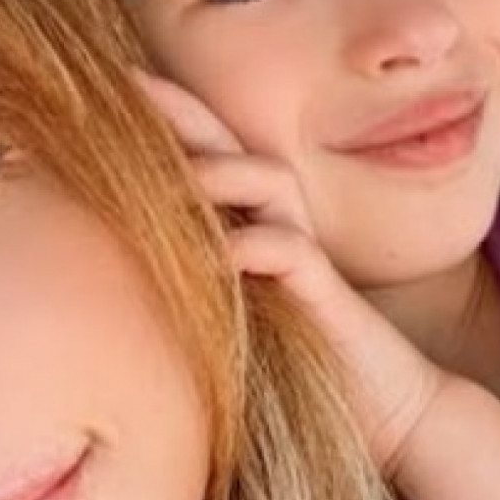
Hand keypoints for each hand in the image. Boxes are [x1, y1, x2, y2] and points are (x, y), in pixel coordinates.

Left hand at [135, 70, 447, 473]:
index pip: (210, 161)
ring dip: (218, 173)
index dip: (169, 123)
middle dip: (186, 115)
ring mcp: (306, 259)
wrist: (387, 415)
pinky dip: (250, 246)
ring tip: (168, 173)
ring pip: (268, 186)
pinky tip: (214, 251)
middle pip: (235, 151)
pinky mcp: (326, 298)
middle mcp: (281, 230)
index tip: (113, 91)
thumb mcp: (229, 328)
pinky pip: (291, 253)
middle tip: (132, 84)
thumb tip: (112, 287)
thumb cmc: (300, 373)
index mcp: (255, 232)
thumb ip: (187, 297)